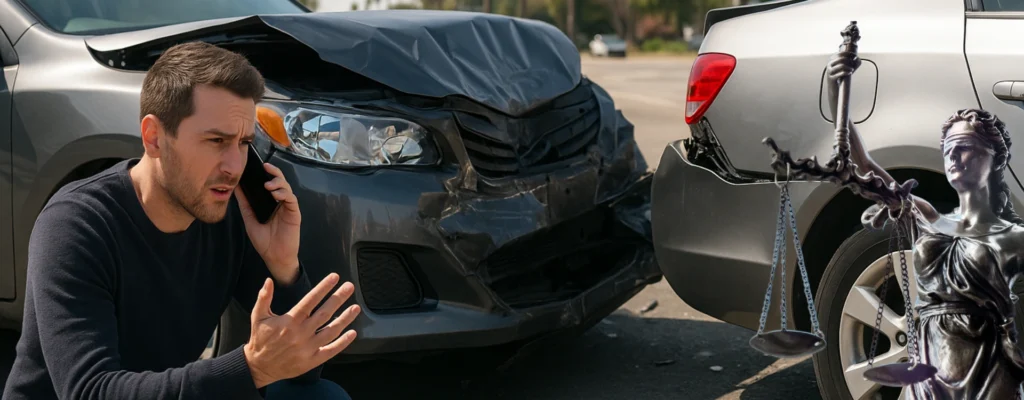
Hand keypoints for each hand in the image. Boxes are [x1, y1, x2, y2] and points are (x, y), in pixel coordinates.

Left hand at [235, 162, 300, 283]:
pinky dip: (284, 194)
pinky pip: (291, 199)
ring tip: (268, 185)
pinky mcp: (294, 213)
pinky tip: (276, 194)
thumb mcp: (249, 218)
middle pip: (280, 181)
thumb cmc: (263, 240)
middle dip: (274, 172)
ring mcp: (288, 207)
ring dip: (278, 183)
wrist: (274, 256)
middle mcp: (280, 202)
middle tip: (265, 167)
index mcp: (270, 202)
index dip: (265, 172)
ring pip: (287, 188)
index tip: (257, 164)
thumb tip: (235, 187)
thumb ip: (244, 203)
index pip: (269, 182)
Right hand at [243, 273, 360, 388]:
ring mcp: (307, 348)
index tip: (334, 278)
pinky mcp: (312, 360)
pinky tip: (352, 332)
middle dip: (338, 298)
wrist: (258, 367)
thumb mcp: (258, 316)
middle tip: (349, 287)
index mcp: (289, 321)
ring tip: (356, 307)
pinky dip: (343, 342)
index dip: (323, 288)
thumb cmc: (260, 339)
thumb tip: (268, 280)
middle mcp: (300, 333)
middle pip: (324, 313)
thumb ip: (264, 297)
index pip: (310, 300)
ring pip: (331, 331)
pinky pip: (331, 350)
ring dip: (345, 319)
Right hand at [827, 51, 860, 83]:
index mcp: (832, 61)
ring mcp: (829, 72)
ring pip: (842, 66)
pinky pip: (841, 73)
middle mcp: (829, 65)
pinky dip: (847, 72)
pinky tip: (850, 73)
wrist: (833, 88)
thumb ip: (851, 62)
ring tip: (852, 69)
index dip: (849, 53)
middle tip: (853, 64)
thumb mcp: (844, 68)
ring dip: (849, 67)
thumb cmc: (840, 77)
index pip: (840, 53)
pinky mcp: (831, 78)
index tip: (855, 56)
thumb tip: (857, 58)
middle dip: (850, 60)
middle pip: (841, 59)